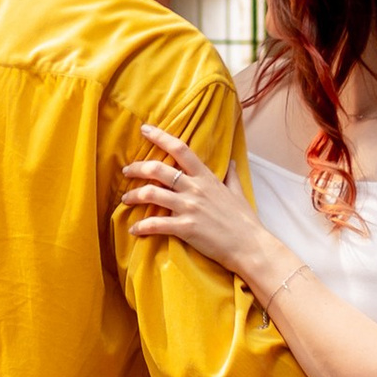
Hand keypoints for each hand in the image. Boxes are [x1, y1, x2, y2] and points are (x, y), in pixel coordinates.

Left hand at [122, 121, 273, 279]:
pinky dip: (141, 226)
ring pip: (152, 194)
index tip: (145, 129)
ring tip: (125, 199)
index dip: (160, 136)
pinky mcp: (185, 228)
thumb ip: (230, 175)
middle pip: (158, 169)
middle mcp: (195, 189)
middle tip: (126, 171)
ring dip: (133, 195)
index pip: (181, 149)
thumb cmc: (245, 220)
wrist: (250, 246)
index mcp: (206, 177)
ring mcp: (189, 207)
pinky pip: (156, 223)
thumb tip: (230, 161)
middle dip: (137, 168)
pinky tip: (134, 229)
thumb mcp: (238, 192)